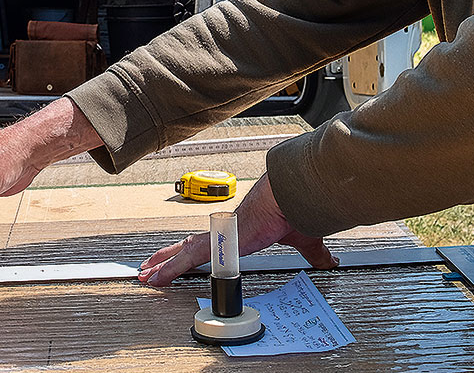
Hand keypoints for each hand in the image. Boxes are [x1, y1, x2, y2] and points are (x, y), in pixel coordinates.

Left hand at [138, 172, 338, 285]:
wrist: (288, 197)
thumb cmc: (291, 210)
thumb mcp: (301, 240)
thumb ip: (312, 253)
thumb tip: (327, 261)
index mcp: (241, 231)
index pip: (212, 243)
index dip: (195, 250)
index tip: (183, 255)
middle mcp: (224, 233)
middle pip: (189, 246)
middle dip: (169, 255)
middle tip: (150, 264)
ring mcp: (217, 238)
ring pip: (182, 252)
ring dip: (163, 263)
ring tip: (145, 273)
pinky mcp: (216, 244)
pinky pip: (185, 260)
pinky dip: (169, 268)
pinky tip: (156, 276)